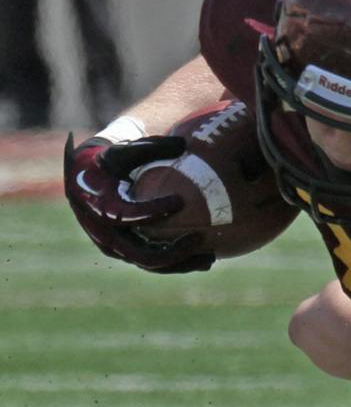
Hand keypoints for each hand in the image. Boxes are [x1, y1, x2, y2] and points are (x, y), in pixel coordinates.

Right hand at [63, 133, 214, 272]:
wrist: (84, 180)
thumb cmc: (107, 162)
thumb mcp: (122, 151)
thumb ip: (150, 148)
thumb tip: (183, 143)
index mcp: (100, 209)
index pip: (130, 216)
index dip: (155, 211)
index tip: (181, 200)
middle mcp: (105, 235)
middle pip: (143, 255)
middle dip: (174, 252)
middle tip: (201, 240)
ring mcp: (115, 248)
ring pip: (151, 264)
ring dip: (181, 264)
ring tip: (210, 258)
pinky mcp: (125, 253)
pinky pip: (153, 262)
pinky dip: (177, 262)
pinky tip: (204, 257)